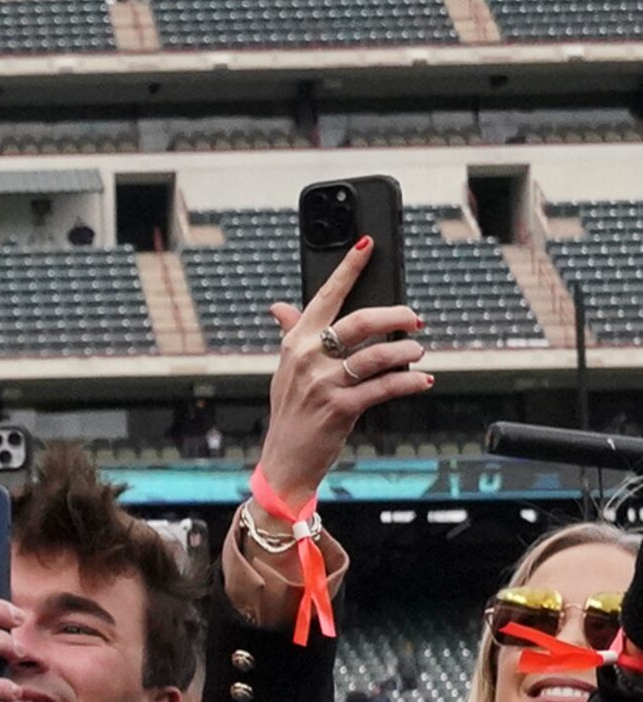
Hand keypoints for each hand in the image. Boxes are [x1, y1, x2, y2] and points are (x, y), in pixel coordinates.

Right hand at [253, 236, 430, 506]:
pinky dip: (409, 381)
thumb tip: (279, 307)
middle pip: (360, 321)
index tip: (367, 243)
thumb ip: (290, 335)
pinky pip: (384, 387)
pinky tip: (422, 379)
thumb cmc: (291, 411)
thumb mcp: (285, 369)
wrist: (285, 458)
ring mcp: (323, 383)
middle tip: (416, 318)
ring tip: (420, 351)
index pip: (324, 295)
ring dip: (407, 350)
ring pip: (377, 354)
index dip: (348, 267)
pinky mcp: (341, 408)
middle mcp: (306, 358)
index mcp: (295, 342)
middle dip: (396, 315)